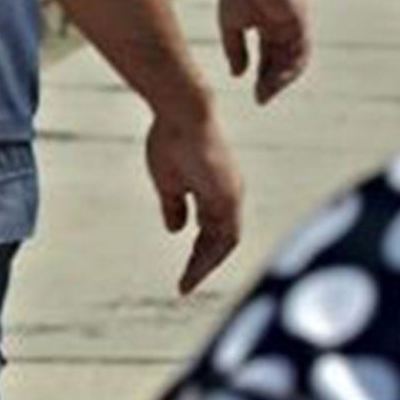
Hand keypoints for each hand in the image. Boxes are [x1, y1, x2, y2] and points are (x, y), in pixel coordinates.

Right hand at [146, 112, 243, 294]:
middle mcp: (229, 196)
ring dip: (205, 264)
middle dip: (202, 264)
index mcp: (216, 191)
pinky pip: (225, 234)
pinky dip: (210, 254)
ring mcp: (230, 195)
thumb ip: (174, 206)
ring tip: (187, 284)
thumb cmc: (172, 140)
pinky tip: (195, 267)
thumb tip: (176, 230)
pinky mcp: (227, 195)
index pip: (212, 231)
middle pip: (221, 241)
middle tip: (185, 285)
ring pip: (225, 241)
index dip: (198, 253)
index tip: (182, 273)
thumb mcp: (168, 181)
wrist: (182, 114)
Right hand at [218, 0, 309, 104]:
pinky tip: (277, 81)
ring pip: (293, 59)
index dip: (262, 73)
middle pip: (281, 59)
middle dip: (271, 80)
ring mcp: (294, 25)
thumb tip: (238, 74)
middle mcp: (284, 26)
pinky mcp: (300, 23)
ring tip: (266, 94)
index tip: (254, 91)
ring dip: (281, 79)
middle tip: (260, 99)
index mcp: (267, 23)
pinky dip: (291, 69)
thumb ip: (235, 50)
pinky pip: (301, 52)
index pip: (268, 54)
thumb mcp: (231, 25)